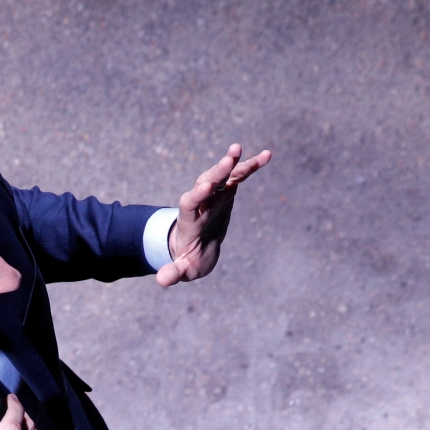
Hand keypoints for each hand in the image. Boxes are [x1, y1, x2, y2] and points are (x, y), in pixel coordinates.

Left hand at [155, 143, 271, 286]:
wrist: (196, 247)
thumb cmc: (189, 260)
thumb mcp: (183, 269)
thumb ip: (174, 272)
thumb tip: (162, 280)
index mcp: (190, 220)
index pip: (190, 203)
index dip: (197, 194)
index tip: (207, 186)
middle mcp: (201, 202)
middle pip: (206, 183)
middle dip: (216, 172)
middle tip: (227, 159)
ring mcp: (214, 195)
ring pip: (222, 175)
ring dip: (231, 162)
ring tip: (238, 148)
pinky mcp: (227, 192)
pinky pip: (238, 176)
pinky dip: (250, 166)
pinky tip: (267, 155)